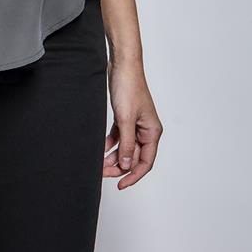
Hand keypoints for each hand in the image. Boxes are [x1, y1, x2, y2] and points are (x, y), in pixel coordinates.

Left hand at [105, 57, 162, 189]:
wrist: (122, 65)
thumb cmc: (128, 88)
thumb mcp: (126, 119)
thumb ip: (126, 144)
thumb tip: (125, 165)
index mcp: (152, 132)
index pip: (145, 162)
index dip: (133, 176)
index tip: (120, 185)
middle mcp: (146, 130)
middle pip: (133, 156)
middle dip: (119, 167)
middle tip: (102, 173)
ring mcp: (135, 124)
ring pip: (125, 147)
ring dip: (113, 156)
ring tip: (99, 164)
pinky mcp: (124, 116)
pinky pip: (119, 136)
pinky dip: (110, 143)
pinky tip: (100, 149)